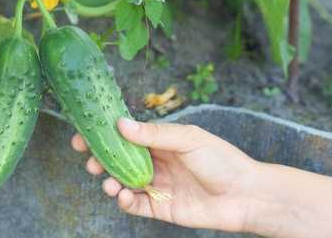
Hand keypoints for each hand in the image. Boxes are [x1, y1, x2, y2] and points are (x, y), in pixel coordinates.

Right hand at [71, 118, 257, 232]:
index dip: (104, 134)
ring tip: (109, 182)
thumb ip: (154, 133)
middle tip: (90, 160)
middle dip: (101, 159)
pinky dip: (124, 201)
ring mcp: (157, 185)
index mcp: (160, 141)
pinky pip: (135, 205)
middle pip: (119, 159)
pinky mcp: (161, 208)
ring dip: (110, 181)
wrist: (247, 195)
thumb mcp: (188, 139)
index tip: (84, 133)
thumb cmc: (222, 160)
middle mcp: (155, 162)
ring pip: (123, 182)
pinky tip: (123, 196)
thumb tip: (121, 124)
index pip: (125, 135)